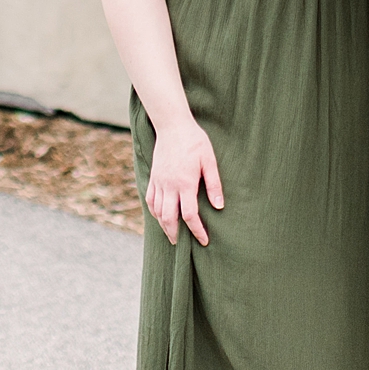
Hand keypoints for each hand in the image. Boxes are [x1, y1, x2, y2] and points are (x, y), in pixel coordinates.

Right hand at [146, 116, 223, 245]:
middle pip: (168, 218)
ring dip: (163, 225)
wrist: (172, 125)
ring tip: (171, 233)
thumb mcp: (209, 161)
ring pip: (156, 211)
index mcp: (185, 183)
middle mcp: (169, 186)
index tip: (204, 240)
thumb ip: (214, 184)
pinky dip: (154, 212)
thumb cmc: (195, 141)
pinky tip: (159, 216)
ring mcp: (159, 181)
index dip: (197, 231)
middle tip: (181, 244)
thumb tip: (219, 206)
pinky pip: (149, 199)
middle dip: (175, 234)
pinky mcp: (153, 176)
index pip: (189, 215)